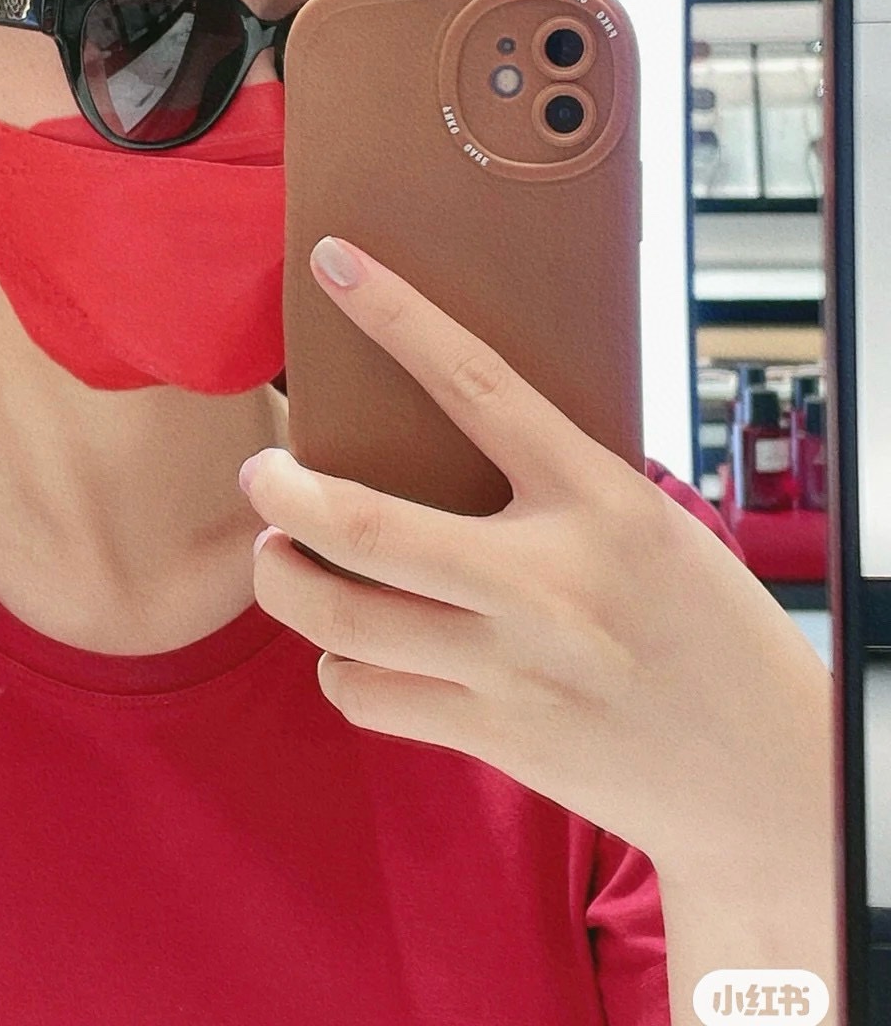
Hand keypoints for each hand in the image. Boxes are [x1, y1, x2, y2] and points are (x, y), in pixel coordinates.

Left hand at [242, 236, 832, 880]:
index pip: (476, 385)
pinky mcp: (494, 737)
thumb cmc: (707, 624)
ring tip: (280, 561)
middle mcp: (545, 580)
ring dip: (284, 583)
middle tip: (262, 475)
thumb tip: (450, 437)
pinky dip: (338, 666)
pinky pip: (366, 696)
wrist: (771, 769)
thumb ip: (556, 485)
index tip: (336, 263)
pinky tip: (351, 648)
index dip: (397, 316)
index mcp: (597, 498)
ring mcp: (512, 666)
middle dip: (281, 494)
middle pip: (365, 525)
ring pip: (341, 619)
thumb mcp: (649, 521)